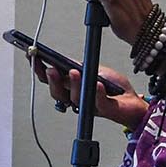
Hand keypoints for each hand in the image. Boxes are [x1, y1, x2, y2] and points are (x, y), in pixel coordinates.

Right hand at [31, 56, 148, 130]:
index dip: (39, 69)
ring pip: (75, 98)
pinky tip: (97, 84)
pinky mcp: (105, 110)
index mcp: (72, 87)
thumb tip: (65, 61)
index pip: (51, 79)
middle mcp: (77, 97)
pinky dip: (97, 93)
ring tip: (74, 72)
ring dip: (73, 84)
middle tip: (49, 69)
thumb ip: (81, 67)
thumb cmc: (114, 88)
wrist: (134, 102)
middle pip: (57, 93)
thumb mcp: (96, 70)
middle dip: (51, 80)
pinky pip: (99, 102)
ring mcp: (89, 105)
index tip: (32, 56)